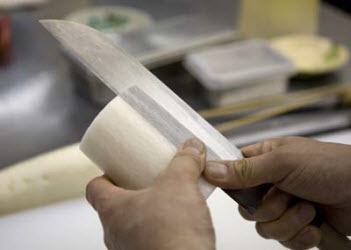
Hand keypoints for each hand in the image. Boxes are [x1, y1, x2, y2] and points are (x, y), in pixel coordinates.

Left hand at [86, 138, 214, 249]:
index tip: (119, 169)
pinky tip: (178, 224)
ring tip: (168, 201)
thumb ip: (185, 162)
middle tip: (150, 181)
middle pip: (115, 206)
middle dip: (133, 192)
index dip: (105, 176)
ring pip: (131, 225)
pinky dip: (159, 230)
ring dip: (147, 212)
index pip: (94, 188)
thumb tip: (192, 147)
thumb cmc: (172, 233)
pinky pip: (147, 240)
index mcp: (113, 209)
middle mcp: (115, 233)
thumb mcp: (180, 184)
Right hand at [204, 137, 350, 248]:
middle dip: (269, 209)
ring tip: (307, 209)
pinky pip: (283, 240)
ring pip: (264, 227)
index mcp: (263, 160)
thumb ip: (245, 170)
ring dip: (288, 222)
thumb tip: (211, 170)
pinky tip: (314, 224)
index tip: (239, 191)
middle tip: (286, 196)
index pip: (232, 173)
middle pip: (247, 208)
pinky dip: (300, 235)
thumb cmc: (330, 166)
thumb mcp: (283, 163)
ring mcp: (283, 205)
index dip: (230, 184)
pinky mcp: (296, 225)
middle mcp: (269, 184)